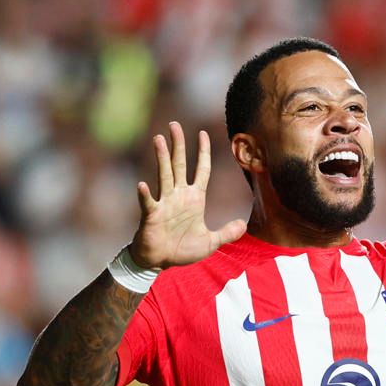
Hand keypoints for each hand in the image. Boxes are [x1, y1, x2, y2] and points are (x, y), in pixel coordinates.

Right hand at [130, 122, 247, 268]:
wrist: (160, 261)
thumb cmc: (182, 250)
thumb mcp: (210, 243)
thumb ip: (227, 233)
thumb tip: (243, 225)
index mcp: (194, 199)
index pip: (201, 170)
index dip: (203, 153)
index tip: (202, 133)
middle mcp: (178, 196)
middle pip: (179, 165)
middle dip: (178, 145)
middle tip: (174, 124)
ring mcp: (164, 203)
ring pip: (164, 175)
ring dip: (161, 158)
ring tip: (158, 139)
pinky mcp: (152, 215)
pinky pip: (149, 203)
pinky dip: (145, 195)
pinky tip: (142, 185)